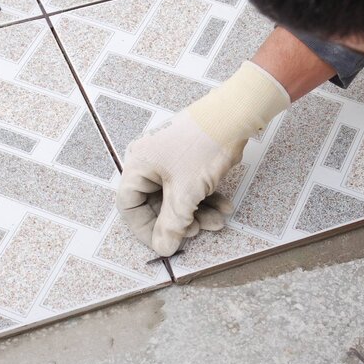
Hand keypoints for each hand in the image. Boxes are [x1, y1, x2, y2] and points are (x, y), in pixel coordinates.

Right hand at [116, 62, 290, 255]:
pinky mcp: (188, 159)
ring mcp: (169, 160)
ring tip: (218, 222)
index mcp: (138, 166)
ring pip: (177, 197)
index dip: (145, 229)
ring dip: (197, 214)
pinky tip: (224, 207)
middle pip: (155, 203)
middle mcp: (149, 162)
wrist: (234, 116)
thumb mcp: (186, 193)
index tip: (165, 244)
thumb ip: (173, 224)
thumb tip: (163, 248)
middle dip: (180, 222)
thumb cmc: (203, 147)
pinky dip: (206, 199)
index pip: (129, 206)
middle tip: (197, 232)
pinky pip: (190, 186)